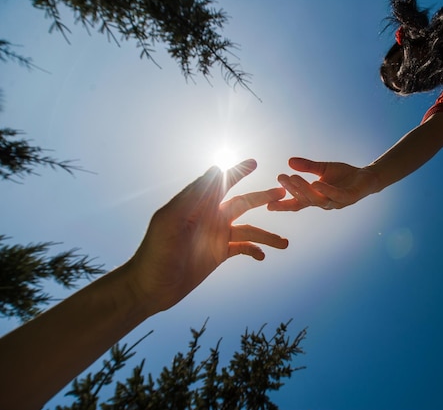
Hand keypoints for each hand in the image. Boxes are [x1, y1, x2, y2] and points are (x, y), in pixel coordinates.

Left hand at [128, 159, 287, 312]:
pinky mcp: (218, 254)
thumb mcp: (171, 221)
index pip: (222, 182)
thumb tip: (216, 168)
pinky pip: (242, 248)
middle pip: (243, 203)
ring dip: (267, 234)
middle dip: (263, 197)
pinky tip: (262, 256)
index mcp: (198, 205)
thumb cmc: (155, 252)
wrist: (149, 287)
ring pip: (249, 229)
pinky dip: (254, 250)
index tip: (254, 162)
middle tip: (284, 192)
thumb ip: (193, 195)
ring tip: (285, 243)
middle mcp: (210, 217)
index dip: (238, 171)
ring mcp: (216, 236)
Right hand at [267, 157, 378, 210]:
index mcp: (316, 197)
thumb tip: (289, 161)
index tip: (268, 205)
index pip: (297, 202)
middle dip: (291, 189)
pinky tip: (316, 183)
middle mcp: (324, 202)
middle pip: (304, 199)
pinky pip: (335, 195)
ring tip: (293, 178)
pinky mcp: (349, 197)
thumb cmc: (344, 175)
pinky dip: (326, 190)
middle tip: (280, 178)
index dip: (283, 205)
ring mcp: (336, 202)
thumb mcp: (323, 168)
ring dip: (304, 189)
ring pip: (317, 199)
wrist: (368, 177)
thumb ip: (307, 166)